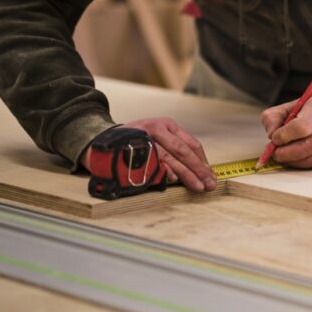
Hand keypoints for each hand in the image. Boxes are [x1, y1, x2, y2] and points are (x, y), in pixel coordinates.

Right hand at [82, 118, 215, 191]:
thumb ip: (174, 148)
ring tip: (197, 187)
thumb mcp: (156, 137)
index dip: (203, 161)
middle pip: (183, 151)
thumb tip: (199, 171)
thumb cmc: (135, 141)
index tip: (211, 175)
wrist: (100, 139)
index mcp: (166, 124)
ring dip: (186, 174)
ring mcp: (144, 138)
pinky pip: (152, 163)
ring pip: (170, 158)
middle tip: (209, 185)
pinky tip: (173, 181)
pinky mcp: (133, 149)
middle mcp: (156, 128)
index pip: (191, 143)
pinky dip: (164, 172)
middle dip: (199, 170)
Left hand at [260, 95, 311, 168]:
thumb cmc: (309, 114)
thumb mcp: (290, 108)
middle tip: (275, 153)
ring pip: (309, 160)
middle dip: (285, 153)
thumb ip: (273, 117)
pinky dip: (303, 164)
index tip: (275, 139)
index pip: (301, 127)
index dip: (284, 136)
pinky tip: (300, 156)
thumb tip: (271, 135)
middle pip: (305, 147)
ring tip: (285, 155)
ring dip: (292, 161)